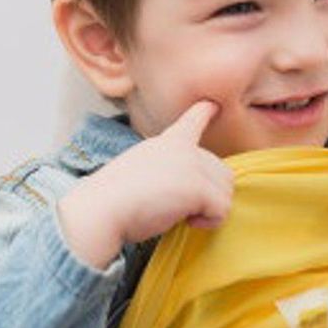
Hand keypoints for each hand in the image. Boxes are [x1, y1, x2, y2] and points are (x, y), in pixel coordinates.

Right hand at [56, 101, 233, 267]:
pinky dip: (208, 222)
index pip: (193, 118)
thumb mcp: (143, 170)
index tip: (212, 105)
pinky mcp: (198, 187)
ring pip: (226, 191)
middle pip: (223, 172)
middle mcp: (185, 148)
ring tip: (180, 213)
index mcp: (168, 142)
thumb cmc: (116, 199)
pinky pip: (222, 210)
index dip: (205, 112)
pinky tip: (185, 220)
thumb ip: (170, 169)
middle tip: (179, 206)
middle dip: (208, 195)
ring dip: (209, 209)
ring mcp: (193, 164)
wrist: (101, 209)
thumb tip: (192, 190)